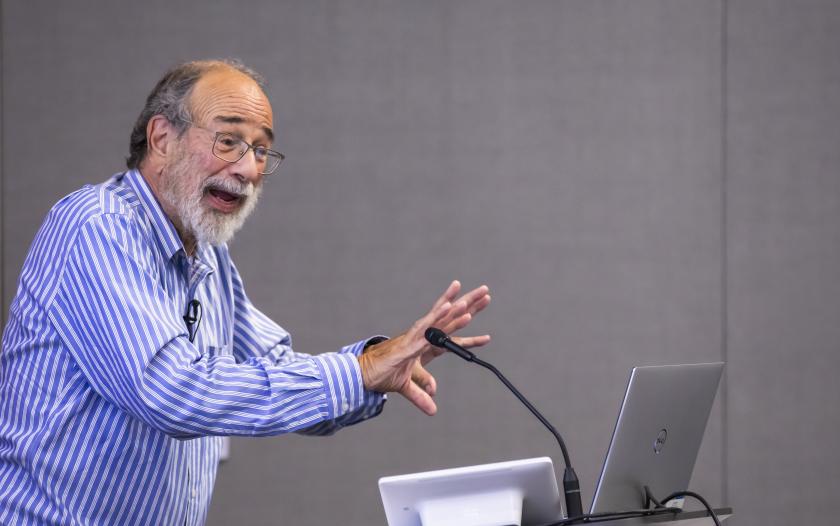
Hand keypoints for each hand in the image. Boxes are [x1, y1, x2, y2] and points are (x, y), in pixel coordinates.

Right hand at [357, 280, 490, 414]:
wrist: (363, 374)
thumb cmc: (382, 373)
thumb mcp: (407, 386)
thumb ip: (421, 395)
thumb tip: (432, 408)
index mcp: (423, 343)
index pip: (448, 331)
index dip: (462, 322)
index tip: (478, 313)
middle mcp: (421, 335)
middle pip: (449, 317)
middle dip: (467, 304)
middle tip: (485, 291)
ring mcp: (414, 337)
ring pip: (438, 320)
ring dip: (453, 310)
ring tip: (468, 300)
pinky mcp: (406, 343)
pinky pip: (424, 329)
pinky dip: (435, 318)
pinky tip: (447, 308)